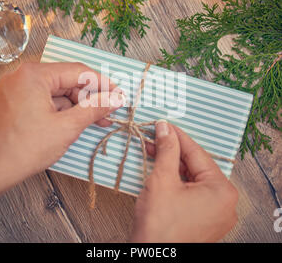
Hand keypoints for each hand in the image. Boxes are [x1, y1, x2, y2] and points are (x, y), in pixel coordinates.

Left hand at [0, 62, 123, 202]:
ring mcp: (20, 88)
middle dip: (91, 97)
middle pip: (69, 81)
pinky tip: (80, 120)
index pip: (78, 72)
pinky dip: (65, 110)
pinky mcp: (19, 101)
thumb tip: (115, 99)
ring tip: (99, 119)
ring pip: (60, 92)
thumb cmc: (24, 148)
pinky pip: (48, 100)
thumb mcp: (68, 126)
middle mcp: (24, 76)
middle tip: (109, 109)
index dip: (102, 83)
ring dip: (79, 106)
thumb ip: (94, 108)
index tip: (117, 92)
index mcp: (34, 75)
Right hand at [131, 120, 237, 242]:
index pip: (197, 154)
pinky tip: (162, 169)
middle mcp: (224, 202)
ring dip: (172, 165)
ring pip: (192, 178)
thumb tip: (165, 128)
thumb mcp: (163, 179)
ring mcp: (215, 212)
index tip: (165, 125)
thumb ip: (167, 150)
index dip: (178, 136)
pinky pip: (192, 191)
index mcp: (222, 191)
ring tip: (154, 152)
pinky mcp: (204, 219)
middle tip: (155, 138)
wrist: (150, 256)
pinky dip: (176, 180)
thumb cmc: (159, 223)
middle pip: (195, 166)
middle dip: (172, 152)